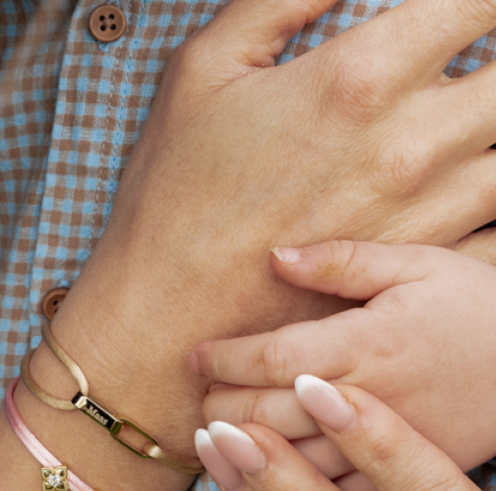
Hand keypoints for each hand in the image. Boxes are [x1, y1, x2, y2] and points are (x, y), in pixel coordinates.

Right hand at [44, 0, 495, 461]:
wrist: (169, 317)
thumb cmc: (175, 200)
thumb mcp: (205, 70)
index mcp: (359, 78)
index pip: (475, 3)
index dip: (475, 2)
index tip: (463, 9)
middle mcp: (410, 145)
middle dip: (494, 55)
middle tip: (468, 56)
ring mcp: (425, 215)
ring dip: (490, 126)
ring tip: (461, 120)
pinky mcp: (418, 270)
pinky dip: (488, 195)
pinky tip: (459, 183)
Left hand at [195, 240, 495, 490]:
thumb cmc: (475, 308)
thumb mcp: (418, 265)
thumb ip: (343, 261)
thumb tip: (274, 257)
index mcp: (368, 342)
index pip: (273, 355)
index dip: (225, 357)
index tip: (193, 356)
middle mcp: (367, 397)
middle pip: (269, 410)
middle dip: (221, 405)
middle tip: (197, 397)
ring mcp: (381, 445)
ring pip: (291, 459)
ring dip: (243, 448)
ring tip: (213, 436)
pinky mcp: (397, 478)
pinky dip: (286, 486)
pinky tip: (260, 475)